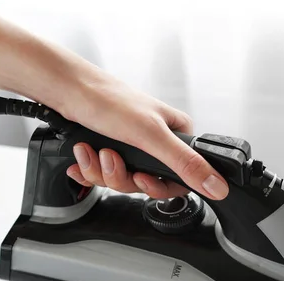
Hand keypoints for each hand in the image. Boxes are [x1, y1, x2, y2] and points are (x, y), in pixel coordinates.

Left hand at [61, 78, 228, 199]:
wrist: (65, 90)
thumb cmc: (107, 100)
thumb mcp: (152, 135)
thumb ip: (185, 163)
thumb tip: (217, 185)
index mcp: (175, 134)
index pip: (180, 179)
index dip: (157, 186)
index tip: (142, 178)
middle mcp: (155, 142)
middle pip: (146, 184)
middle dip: (122, 176)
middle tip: (111, 158)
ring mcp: (131, 148)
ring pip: (122, 181)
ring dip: (102, 170)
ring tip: (94, 149)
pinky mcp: (109, 151)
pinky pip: (103, 176)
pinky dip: (89, 168)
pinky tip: (84, 153)